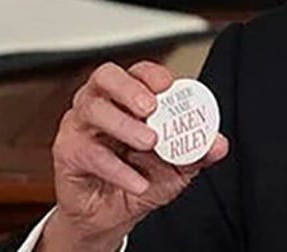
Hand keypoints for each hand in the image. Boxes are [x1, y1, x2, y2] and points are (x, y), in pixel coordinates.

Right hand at [38, 61, 228, 250]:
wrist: (114, 215)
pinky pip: (88, 153)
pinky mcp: (68, 153)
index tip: (168, 85)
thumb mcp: (178, 165)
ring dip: (123, 124)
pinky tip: (138, 181)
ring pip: (93, 109)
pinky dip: (117, 168)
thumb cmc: (143, 175)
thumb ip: (198, 151)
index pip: (138, 71)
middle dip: (129, 88)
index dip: (152, 74)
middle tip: (151, 107)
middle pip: (105, 77)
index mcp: (130, 97)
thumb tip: (218, 143)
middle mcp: (102, 103)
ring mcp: (81, 125)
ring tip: (149, 141)